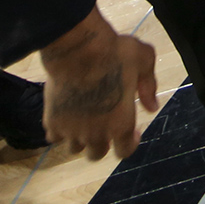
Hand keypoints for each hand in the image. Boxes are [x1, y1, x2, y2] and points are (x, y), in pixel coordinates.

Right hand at [38, 9, 158, 161]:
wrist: (78, 49)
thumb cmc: (114, 52)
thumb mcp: (144, 61)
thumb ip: (149, 86)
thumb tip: (152, 107)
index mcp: (121, 123)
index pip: (125, 151)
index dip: (130, 143)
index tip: (132, 131)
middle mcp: (96, 133)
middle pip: (96, 154)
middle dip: (101, 144)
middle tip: (103, 125)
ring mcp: (71, 129)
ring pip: (74, 148)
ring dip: (78, 138)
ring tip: (82, 121)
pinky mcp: (52, 121)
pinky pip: (53, 136)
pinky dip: (58, 130)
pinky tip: (64, 116)